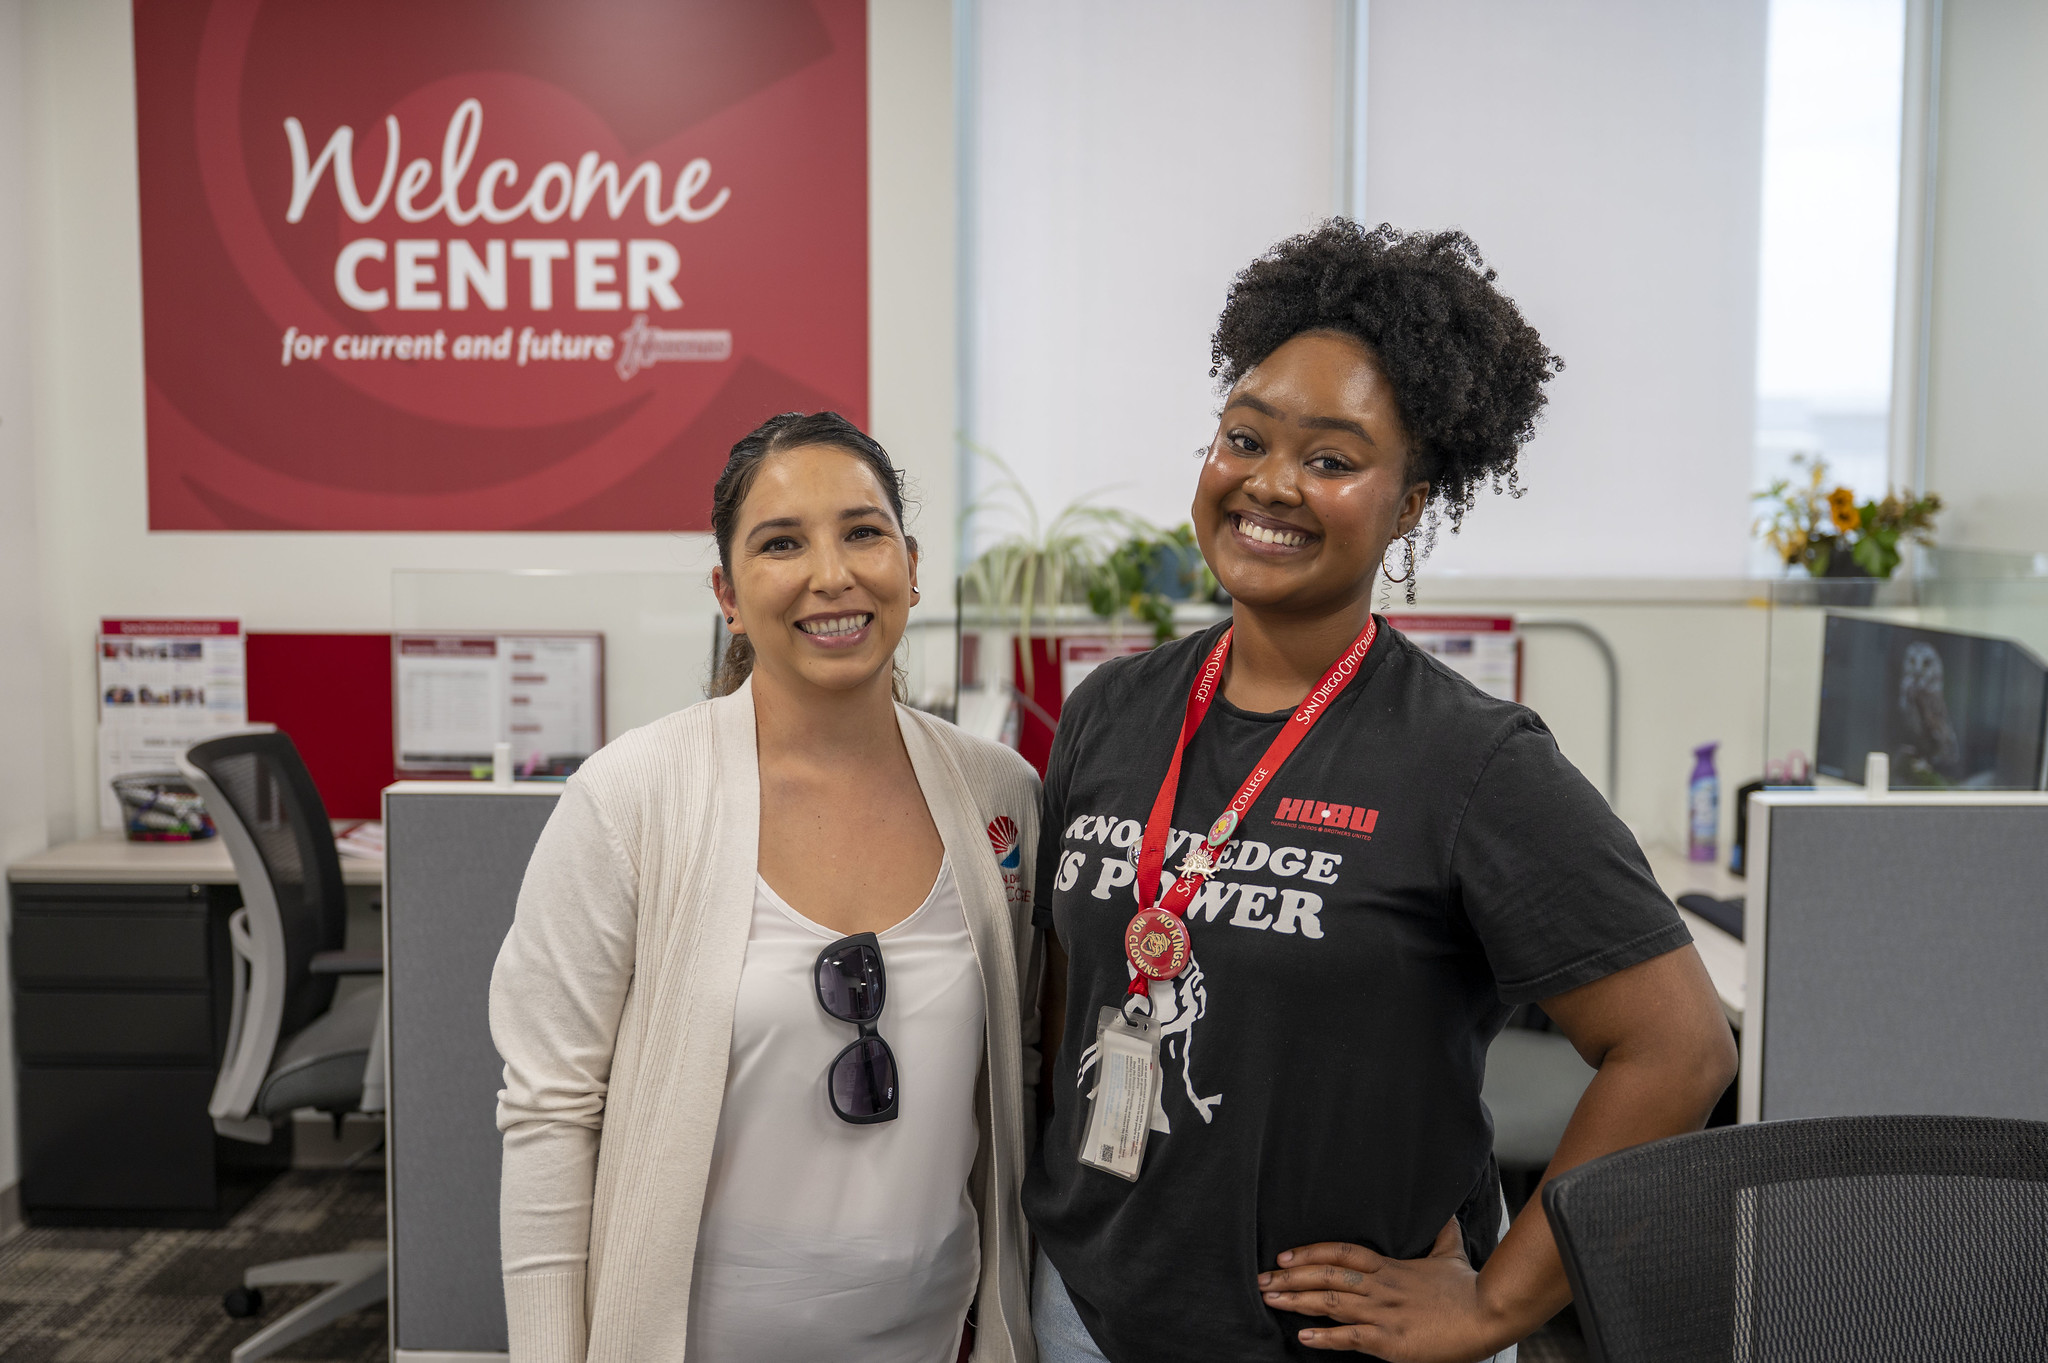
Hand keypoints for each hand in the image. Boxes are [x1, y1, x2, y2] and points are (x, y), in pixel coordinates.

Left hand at [1256, 1218, 1513, 1360]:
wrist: (1488, 1314)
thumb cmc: (1468, 1288)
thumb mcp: (1450, 1253)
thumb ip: (1441, 1234)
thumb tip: (1444, 1212)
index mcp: (1390, 1267)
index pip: (1341, 1252)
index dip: (1310, 1252)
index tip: (1284, 1256)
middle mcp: (1381, 1287)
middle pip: (1327, 1275)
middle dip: (1290, 1278)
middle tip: (1261, 1280)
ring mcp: (1384, 1314)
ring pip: (1332, 1303)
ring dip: (1297, 1301)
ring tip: (1269, 1299)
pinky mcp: (1392, 1342)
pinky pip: (1351, 1338)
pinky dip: (1326, 1337)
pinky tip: (1304, 1336)